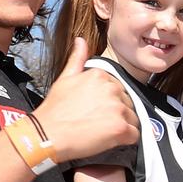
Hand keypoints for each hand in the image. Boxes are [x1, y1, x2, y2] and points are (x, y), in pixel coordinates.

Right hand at [34, 37, 138, 161]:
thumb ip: (77, 58)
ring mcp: (118, 108)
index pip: (118, 88)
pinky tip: (110, 140)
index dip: (109, 101)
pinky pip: (135, 134)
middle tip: (98, 122)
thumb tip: (81, 40)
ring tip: (102, 132)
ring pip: (133, 118)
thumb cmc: (54, 109)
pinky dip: (126, 139)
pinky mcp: (121, 128)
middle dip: (117, 113)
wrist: (47, 134)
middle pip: (127, 102)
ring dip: (122, 126)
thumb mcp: (65, 78)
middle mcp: (112, 89)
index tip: (96, 109)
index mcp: (100, 75)